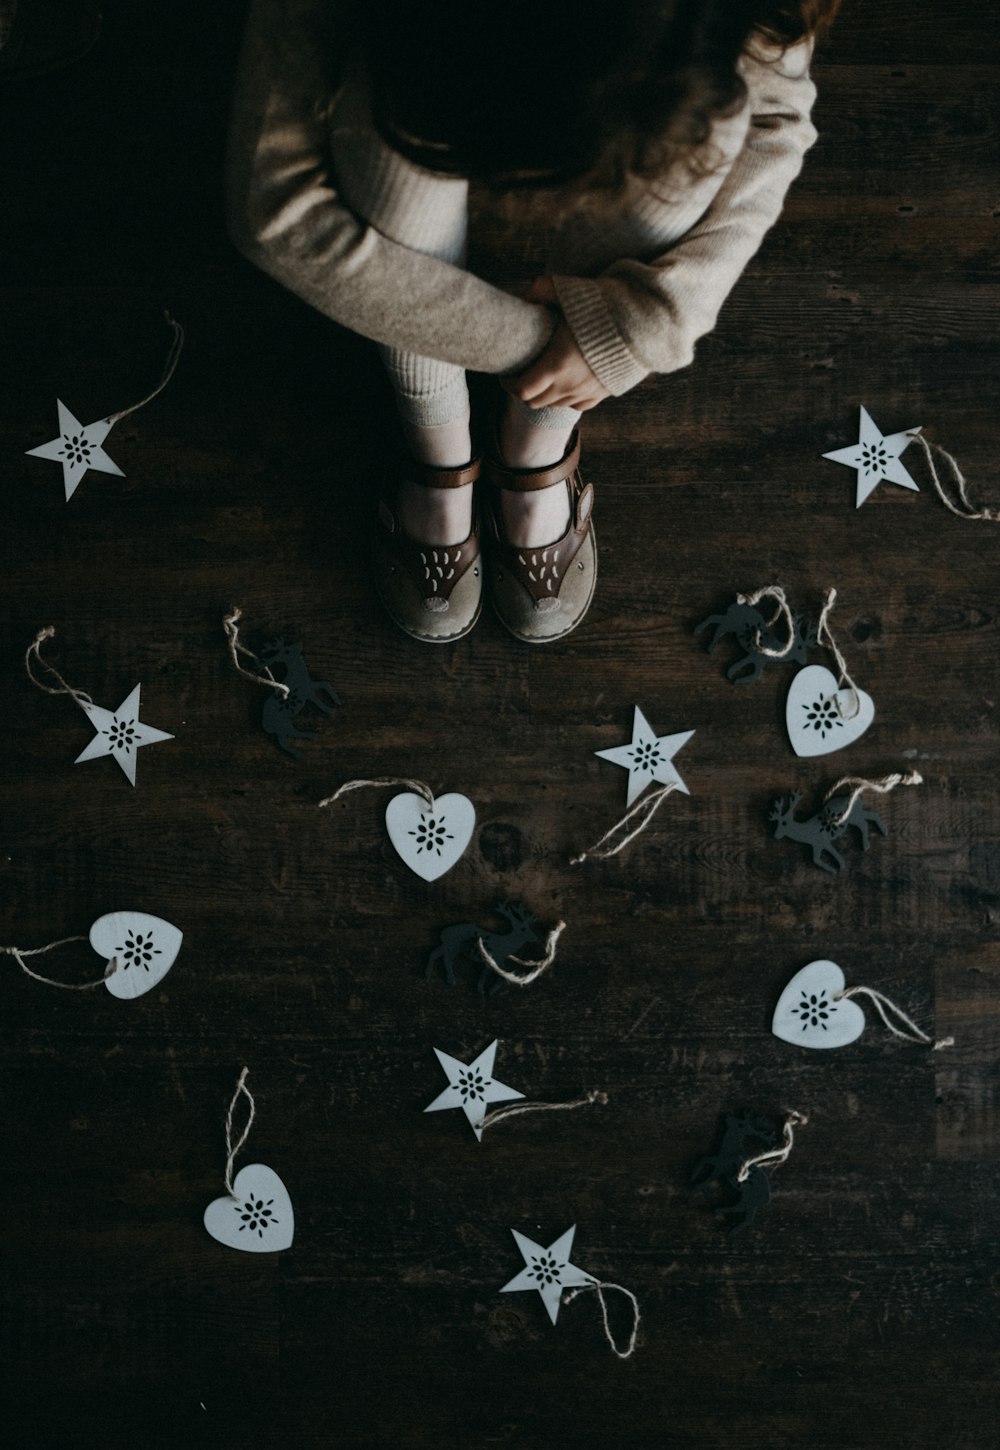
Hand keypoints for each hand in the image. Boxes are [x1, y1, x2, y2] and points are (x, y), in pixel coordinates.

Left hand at [505, 277, 611, 411]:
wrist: (645, 324)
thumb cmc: (606, 305)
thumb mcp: (569, 290)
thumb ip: (541, 290)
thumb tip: (523, 294)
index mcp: (556, 365)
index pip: (522, 389)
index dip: (509, 385)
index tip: (505, 375)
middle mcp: (569, 385)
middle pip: (535, 402)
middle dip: (522, 392)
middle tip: (519, 377)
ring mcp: (585, 393)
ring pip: (554, 405)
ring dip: (543, 396)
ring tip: (540, 380)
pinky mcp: (601, 394)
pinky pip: (576, 406)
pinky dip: (564, 400)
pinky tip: (564, 386)